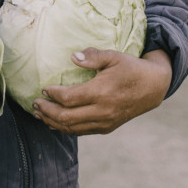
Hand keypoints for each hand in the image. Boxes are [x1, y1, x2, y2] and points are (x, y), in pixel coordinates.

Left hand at [32, 48, 172, 134]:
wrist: (153, 87)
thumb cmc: (130, 68)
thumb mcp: (113, 56)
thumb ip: (93, 56)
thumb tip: (72, 57)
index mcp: (101, 92)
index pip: (69, 99)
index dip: (52, 95)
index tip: (43, 89)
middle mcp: (102, 111)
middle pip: (66, 117)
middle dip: (47, 111)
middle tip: (34, 104)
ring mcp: (105, 122)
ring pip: (72, 128)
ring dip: (53, 122)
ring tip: (39, 114)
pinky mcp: (107, 127)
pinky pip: (82, 132)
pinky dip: (66, 129)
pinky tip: (55, 123)